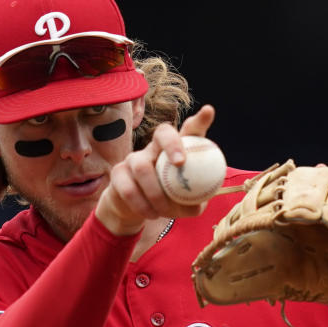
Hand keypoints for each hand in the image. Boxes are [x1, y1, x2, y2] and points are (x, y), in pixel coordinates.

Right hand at [96, 105, 216, 235]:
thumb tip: (202, 202)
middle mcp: (155, 147)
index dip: (199, 120)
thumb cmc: (166, 199)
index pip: (189, 129)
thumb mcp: (184, 201)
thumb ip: (194, 200)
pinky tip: (151, 214)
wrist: (134, 209)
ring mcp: (134, 157)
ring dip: (156, 193)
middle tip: (180, 163)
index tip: (209, 112)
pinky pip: (129, 189)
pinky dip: (142, 205)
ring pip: (143, 168)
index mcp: (177, 150)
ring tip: (164, 211)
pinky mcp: (118, 173)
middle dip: (172, 144)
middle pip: (163, 132)